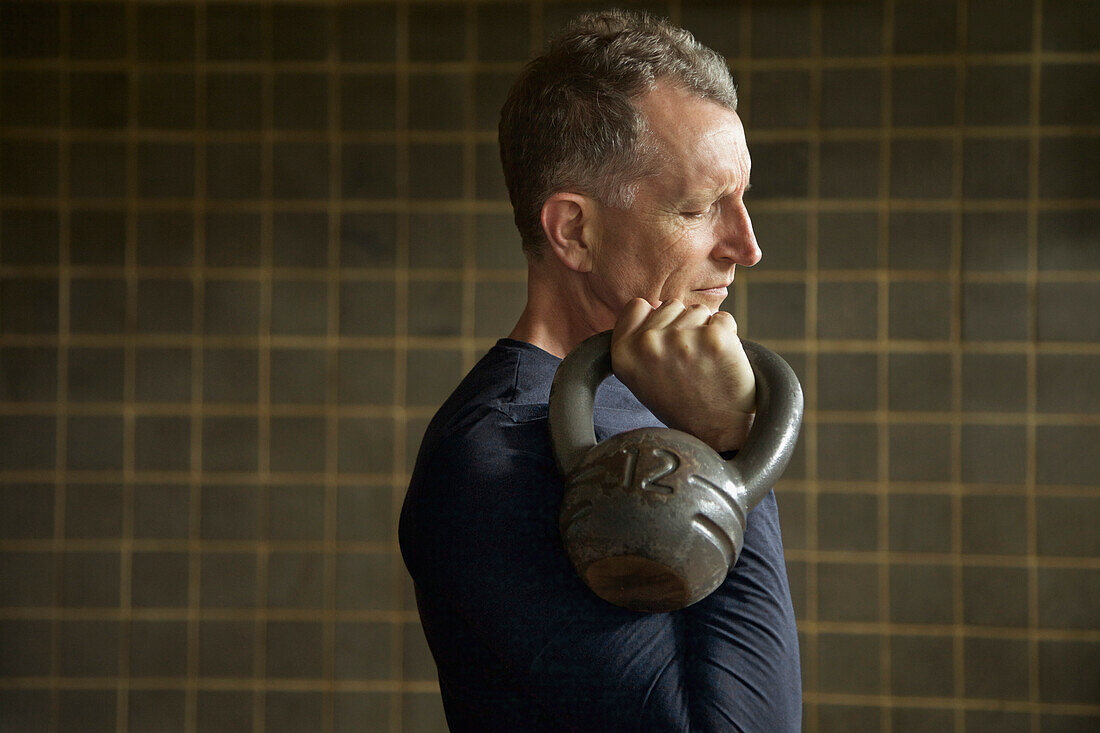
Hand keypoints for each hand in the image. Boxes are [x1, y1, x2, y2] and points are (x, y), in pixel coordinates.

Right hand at [610, 298, 755, 452]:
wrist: (716, 429)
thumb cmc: (679, 400)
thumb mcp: (640, 374)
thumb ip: (637, 339)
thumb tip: (652, 305)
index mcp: (623, 352)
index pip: (638, 306)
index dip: (655, 322)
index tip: (664, 347)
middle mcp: (648, 344)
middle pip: (671, 306)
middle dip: (682, 326)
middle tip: (686, 362)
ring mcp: (682, 340)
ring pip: (698, 311)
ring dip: (704, 332)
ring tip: (703, 364)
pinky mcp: (715, 339)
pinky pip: (724, 319)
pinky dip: (727, 336)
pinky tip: (721, 361)